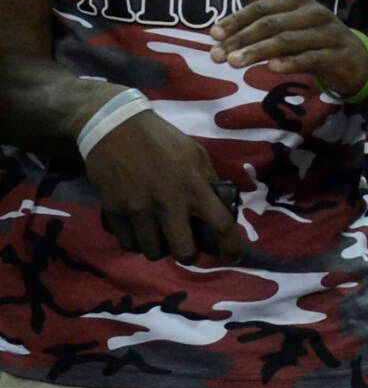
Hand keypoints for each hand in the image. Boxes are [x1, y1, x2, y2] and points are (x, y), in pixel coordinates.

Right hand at [85, 102, 243, 263]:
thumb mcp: (195, 154)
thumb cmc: (162, 141)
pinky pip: (128, 244)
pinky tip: (141, 230)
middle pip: (184, 253)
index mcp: (194, 186)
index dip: (231, 247)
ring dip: (161, 248)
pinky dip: (137, 242)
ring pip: (154, 253)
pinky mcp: (114, 214)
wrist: (116, 130)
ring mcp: (138, 211)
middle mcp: (168, 204)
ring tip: (162, 235)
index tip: (234, 257)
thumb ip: (208, 183)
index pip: (220, 225)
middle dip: (190, 255)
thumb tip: (222, 208)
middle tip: (189, 246)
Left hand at [212, 0, 367, 101]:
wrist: (355, 60)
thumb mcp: (288, 15)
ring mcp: (328, 34)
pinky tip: (271, 68)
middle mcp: (315, 13)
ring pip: (289, 41)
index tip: (213, 35)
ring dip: (259, 51)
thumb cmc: (314, 36)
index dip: (236, 20)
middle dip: (242, 39)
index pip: (262, 8)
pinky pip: (312, 58)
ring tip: (234, 63)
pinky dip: (291, 62)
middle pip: (272, 24)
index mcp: (299, 1)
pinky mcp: (338, 55)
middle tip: (217, 56)